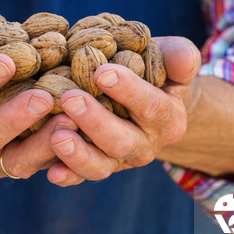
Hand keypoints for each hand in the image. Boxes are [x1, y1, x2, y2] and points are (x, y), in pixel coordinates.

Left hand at [45, 37, 201, 185]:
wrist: (144, 95)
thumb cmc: (154, 68)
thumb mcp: (171, 56)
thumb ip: (180, 56)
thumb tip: (182, 59)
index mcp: (168, 118)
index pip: (151, 106)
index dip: (128, 90)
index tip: (102, 72)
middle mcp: (146, 145)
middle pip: (122, 141)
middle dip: (95, 122)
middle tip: (70, 98)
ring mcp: (120, 160)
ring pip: (101, 166)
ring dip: (78, 154)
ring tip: (56, 135)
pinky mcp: (97, 166)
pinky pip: (81, 177)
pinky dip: (68, 176)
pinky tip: (51, 172)